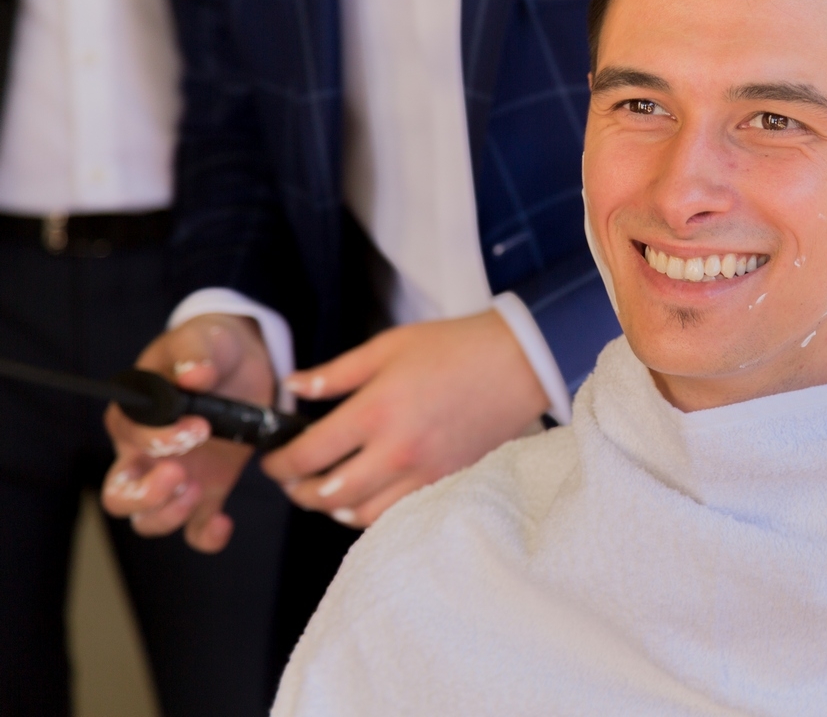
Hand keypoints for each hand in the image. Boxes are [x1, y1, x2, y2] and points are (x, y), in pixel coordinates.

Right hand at [100, 314, 274, 552]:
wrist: (242, 363)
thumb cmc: (211, 347)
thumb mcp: (204, 338)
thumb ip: (196, 352)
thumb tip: (194, 374)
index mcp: (136, 414)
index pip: (128, 438)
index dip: (158, 439)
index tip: (198, 426)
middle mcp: (146, 453)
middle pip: (119, 495)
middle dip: (145, 495)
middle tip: (181, 474)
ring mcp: (177, 476)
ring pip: (147, 519)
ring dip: (168, 514)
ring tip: (198, 491)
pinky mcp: (208, 490)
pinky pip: (195, 528)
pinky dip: (206, 536)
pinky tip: (223, 523)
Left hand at [262, 310, 548, 528]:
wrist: (518, 363)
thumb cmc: (455, 347)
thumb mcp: (387, 347)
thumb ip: (336, 373)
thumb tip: (293, 388)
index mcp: (375, 411)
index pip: (308, 455)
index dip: (279, 464)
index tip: (273, 460)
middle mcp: (395, 451)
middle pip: (328, 495)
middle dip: (299, 492)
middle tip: (292, 480)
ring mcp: (423, 472)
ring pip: (360, 514)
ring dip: (334, 507)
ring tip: (327, 489)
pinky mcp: (446, 481)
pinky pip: (397, 513)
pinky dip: (372, 510)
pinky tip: (366, 493)